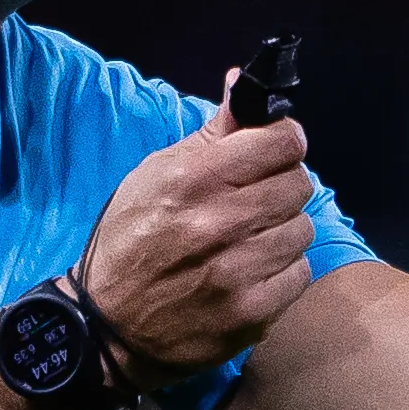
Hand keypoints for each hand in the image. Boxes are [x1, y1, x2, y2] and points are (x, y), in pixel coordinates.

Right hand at [77, 79, 320, 382]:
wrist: (105, 328)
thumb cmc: (129, 240)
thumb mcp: (155, 174)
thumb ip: (212, 133)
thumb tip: (245, 80)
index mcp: (193, 179)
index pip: (283, 141)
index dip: (284, 141)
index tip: (273, 151)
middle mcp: (219, 222)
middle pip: (299, 184)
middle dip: (282, 186)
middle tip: (256, 200)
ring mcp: (238, 271)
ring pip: (303, 229)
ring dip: (281, 231)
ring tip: (249, 240)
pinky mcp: (251, 313)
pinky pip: (299, 273)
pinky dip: (281, 272)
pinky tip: (251, 273)